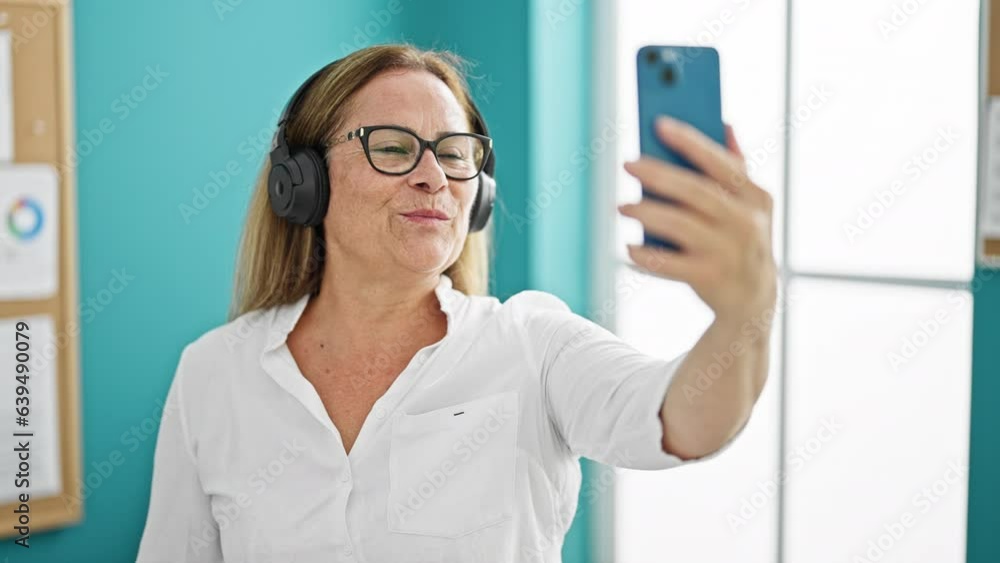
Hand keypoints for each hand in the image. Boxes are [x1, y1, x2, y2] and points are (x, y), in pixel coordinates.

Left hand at [619, 117, 776, 321]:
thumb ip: (736, 166)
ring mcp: (728, 252)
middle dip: (659, 175)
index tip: (659, 124)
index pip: (720, 162)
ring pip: (680, 226)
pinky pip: (670, 264)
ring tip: (623, 206)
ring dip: (647, 213)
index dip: (690, 141)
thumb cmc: (743, 238)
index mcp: (755, 196)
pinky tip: (629, 248)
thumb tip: (724, 123)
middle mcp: (746, 223)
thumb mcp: (752, 204)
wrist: (754, 297)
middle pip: (695, 192)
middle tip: (628, 164)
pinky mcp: (709, 278)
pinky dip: (647, 256)